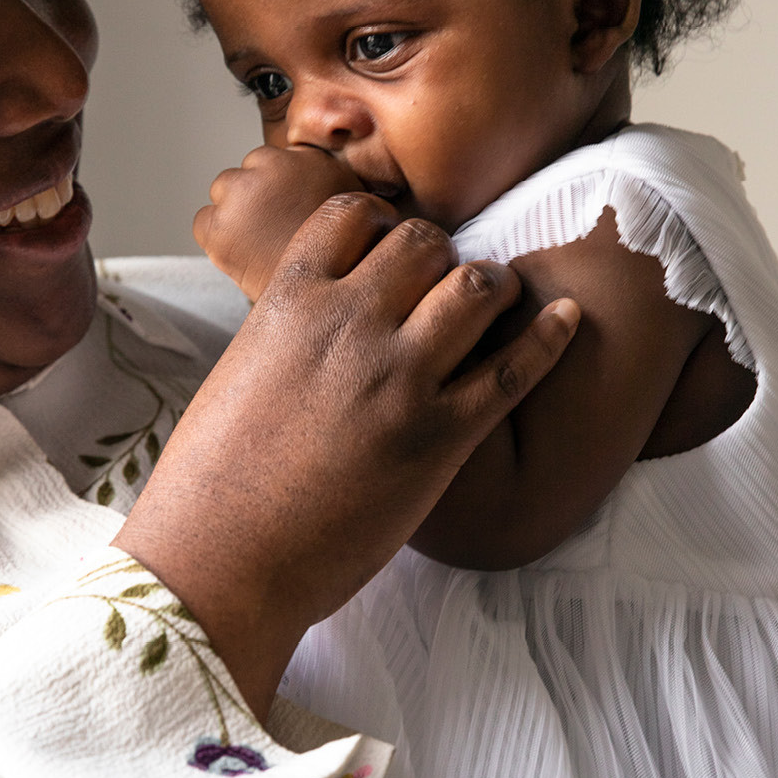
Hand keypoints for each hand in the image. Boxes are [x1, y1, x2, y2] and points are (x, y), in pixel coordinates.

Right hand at [118, 192, 578, 717]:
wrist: (218, 562)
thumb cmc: (209, 485)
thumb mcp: (235, 376)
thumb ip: (284, 337)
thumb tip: (313, 329)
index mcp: (288, 303)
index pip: (352, 215)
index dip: (382, 224)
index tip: (391, 247)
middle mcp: (348, 324)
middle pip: (424, 243)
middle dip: (441, 256)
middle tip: (445, 285)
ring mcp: (397, 379)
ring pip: (476, 287)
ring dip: (492, 286)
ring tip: (495, 303)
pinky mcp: (438, 439)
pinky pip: (513, 371)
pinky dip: (549, 337)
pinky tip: (568, 318)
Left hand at [193, 143, 363, 299]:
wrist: (325, 298)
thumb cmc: (344, 260)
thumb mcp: (351, 203)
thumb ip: (324, 179)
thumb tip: (307, 170)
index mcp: (305, 159)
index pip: (269, 160)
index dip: (273, 188)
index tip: (282, 211)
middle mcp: (271, 169)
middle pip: (243, 175)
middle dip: (250, 197)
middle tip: (269, 230)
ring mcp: (240, 195)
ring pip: (222, 193)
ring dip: (232, 214)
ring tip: (256, 245)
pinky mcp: (218, 225)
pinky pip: (204, 222)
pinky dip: (214, 237)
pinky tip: (239, 254)